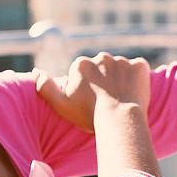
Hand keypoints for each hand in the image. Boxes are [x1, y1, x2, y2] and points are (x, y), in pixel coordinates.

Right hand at [33, 52, 151, 133]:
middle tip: (107, 101)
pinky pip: (139, 69)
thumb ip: (45, 86)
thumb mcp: (60, 104)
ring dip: (121, 79)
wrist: (119, 119)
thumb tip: (36, 71)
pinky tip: (136, 93)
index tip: (91, 102)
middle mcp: (101, 57)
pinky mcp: (140, 66)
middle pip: (102, 68)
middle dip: (104, 80)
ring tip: (122, 99)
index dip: (86, 88)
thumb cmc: (88, 114)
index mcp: (81, 64)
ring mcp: (122, 60)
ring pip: (120, 69)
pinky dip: (138, 78)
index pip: (83, 73)